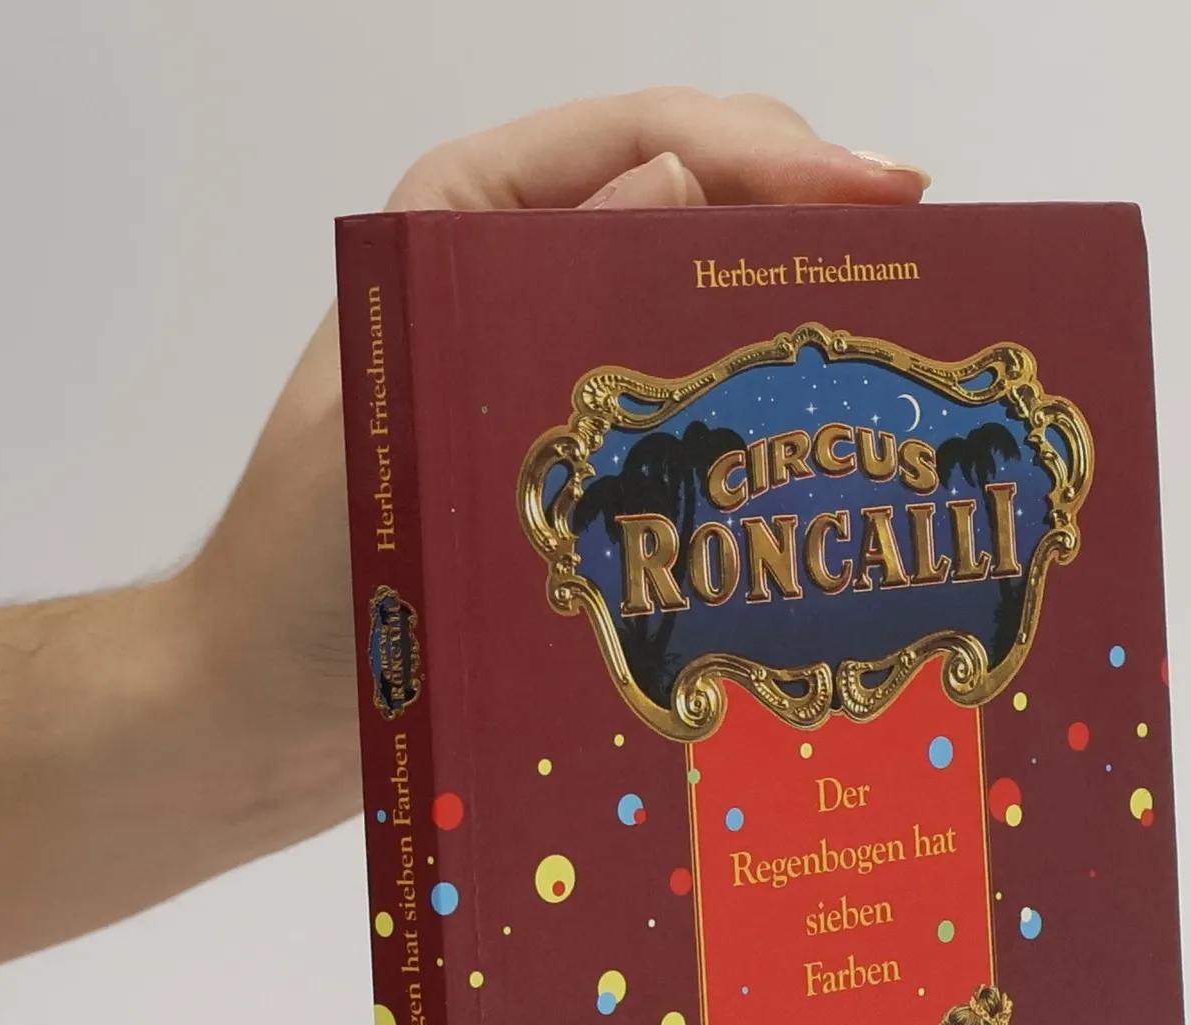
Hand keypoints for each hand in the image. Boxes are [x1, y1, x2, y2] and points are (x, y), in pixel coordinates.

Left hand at [187, 92, 929, 851]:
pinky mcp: (581, 475)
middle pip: (694, 207)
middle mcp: (516, 283)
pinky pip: (690, 418)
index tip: (887, 200)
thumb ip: (524, 301)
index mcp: (456, 228)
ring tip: (904, 354)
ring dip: (800, 323)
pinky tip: (835, 466)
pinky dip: (764, 426)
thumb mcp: (404, 425)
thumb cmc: (300, 579)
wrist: (260, 718)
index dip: (774, 156)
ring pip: (704, 310)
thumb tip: (682, 183)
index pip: (643, 140)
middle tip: (930, 274)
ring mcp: (556, 378)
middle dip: (810, 225)